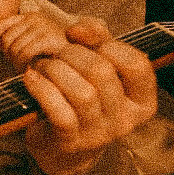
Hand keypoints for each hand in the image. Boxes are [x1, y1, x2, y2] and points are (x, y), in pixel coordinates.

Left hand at [0, 12, 70, 69]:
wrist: (82, 59)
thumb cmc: (55, 55)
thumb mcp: (32, 44)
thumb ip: (14, 41)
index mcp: (31, 17)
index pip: (3, 23)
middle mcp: (37, 18)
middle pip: (7, 39)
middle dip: (9, 55)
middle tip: (20, 66)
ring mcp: (43, 27)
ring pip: (14, 48)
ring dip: (17, 63)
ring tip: (28, 68)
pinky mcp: (49, 38)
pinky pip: (25, 53)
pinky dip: (24, 64)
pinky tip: (32, 68)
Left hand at [22, 17, 157, 174]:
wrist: (61, 144)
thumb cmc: (83, 94)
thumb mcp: (98, 64)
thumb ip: (97, 38)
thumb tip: (79, 30)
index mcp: (142, 101)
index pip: (137, 65)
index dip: (110, 45)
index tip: (85, 40)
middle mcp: (126, 120)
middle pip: (102, 73)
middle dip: (74, 54)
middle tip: (58, 54)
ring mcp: (99, 134)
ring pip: (82, 92)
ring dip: (55, 69)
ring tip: (43, 65)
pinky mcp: (71, 141)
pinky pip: (59, 112)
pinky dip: (41, 89)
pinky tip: (31, 77)